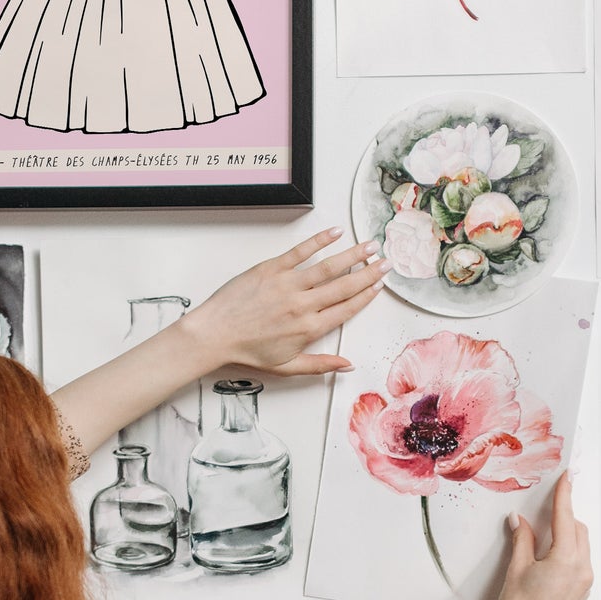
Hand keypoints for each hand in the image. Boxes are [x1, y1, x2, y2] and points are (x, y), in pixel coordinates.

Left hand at [180, 228, 387, 376]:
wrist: (214, 334)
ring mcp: (288, 285)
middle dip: (369, 273)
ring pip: (328, 267)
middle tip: (385, 262)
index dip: (365, 296)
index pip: (346, 309)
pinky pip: (300, 252)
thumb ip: (320, 365)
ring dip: (352, 255)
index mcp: (309, 329)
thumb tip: (348, 365)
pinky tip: (335, 232)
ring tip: (369, 245)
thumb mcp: (287, 367)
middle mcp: (303, 305)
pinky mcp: (271, 269)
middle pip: (344, 286)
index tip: (379, 286)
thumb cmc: (247, 351)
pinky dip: (319, 241)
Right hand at [495, 473, 592, 599]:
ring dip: (566, 536)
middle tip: (543, 513)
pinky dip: (569, 553)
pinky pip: (581, 563)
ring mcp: (586, 583)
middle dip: (563, 517)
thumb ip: (522, 540)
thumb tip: (519, 520)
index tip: (567, 477)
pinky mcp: (583, 594)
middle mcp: (582, 569)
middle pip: (578, 530)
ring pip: (582, 546)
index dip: (564, 495)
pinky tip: (549, 560)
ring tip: (543, 540)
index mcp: (566, 559)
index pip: (565, 517)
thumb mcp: (516, 569)